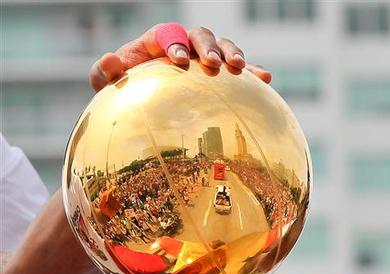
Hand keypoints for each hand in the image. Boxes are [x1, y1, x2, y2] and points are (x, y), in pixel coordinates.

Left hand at [89, 23, 270, 91]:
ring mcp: (204, 59)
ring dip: (232, 53)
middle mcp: (184, 44)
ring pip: (222, 46)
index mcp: (158, 41)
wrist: (147, 105)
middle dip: (207, 47)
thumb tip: (111, 60)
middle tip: (210, 64)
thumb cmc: (128, 93)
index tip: (178, 61)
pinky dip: (253, 72)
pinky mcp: (221, 76)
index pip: (167, 33)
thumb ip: (104, 74)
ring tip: (239, 68)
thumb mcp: (110, 87)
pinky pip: (240, 72)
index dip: (174, 43)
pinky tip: (266, 79)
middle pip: (199, 35)